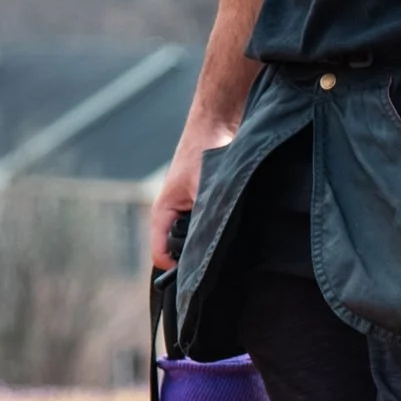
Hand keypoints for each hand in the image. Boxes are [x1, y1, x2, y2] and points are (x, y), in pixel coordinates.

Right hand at [149, 120, 235, 269]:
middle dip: (196, 260)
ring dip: (211, 245)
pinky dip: (221, 233)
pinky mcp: (206, 208)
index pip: (161, 255)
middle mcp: (173, 216)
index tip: (199, 276)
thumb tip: (208, 244)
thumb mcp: (203, 186)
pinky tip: (238, 232)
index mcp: (163, 213)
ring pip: (196, 243)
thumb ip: (203, 215)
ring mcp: (190, 213)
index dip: (176, 270)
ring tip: (231, 247)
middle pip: (179, 253)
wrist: (218, 124)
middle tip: (220, 266)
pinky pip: (210, 230)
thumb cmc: (203, 149)